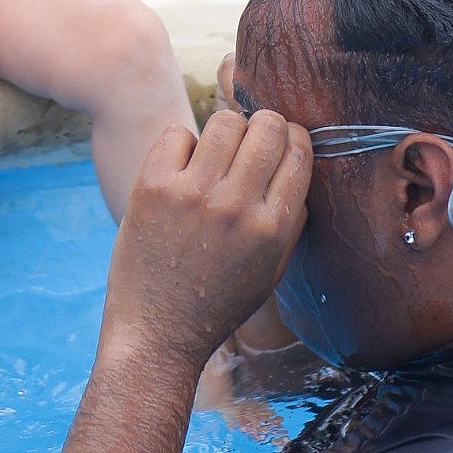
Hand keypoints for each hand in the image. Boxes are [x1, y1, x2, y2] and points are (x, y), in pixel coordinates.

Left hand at [99, 111, 311, 379]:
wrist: (158, 331)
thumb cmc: (218, 302)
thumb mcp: (271, 269)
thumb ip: (289, 218)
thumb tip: (296, 162)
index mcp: (272, 228)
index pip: (298, 151)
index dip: (294, 139)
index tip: (283, 144)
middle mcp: (236, 206)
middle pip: (266, 126)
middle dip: (264, 127)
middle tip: (251, 143)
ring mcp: (192, 193)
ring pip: (224, 121)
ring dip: (225, 131)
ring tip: (216, 153)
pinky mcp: (153, 186)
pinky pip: (178, 133)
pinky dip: (182, 145)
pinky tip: (182, 169)